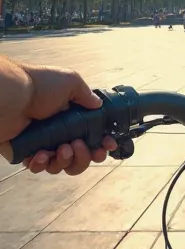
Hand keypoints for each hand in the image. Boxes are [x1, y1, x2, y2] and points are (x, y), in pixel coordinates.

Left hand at [0, 58, 116, 175]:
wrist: (12, 95)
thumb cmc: (39, 85)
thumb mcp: (69, 81)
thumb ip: (86, 94)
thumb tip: (98, 104)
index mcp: (69, 117)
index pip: (90, 137)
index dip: (100, 144)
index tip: (107, 145)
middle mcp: (57, 132)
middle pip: (79, 157)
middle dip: (84, 157)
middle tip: (78, 145)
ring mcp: (41, 143)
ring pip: (60, 165)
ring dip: (65, 161)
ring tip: (61, 148)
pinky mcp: (25, 152)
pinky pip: (38, 167)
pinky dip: (42, 164)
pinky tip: (41, 153)